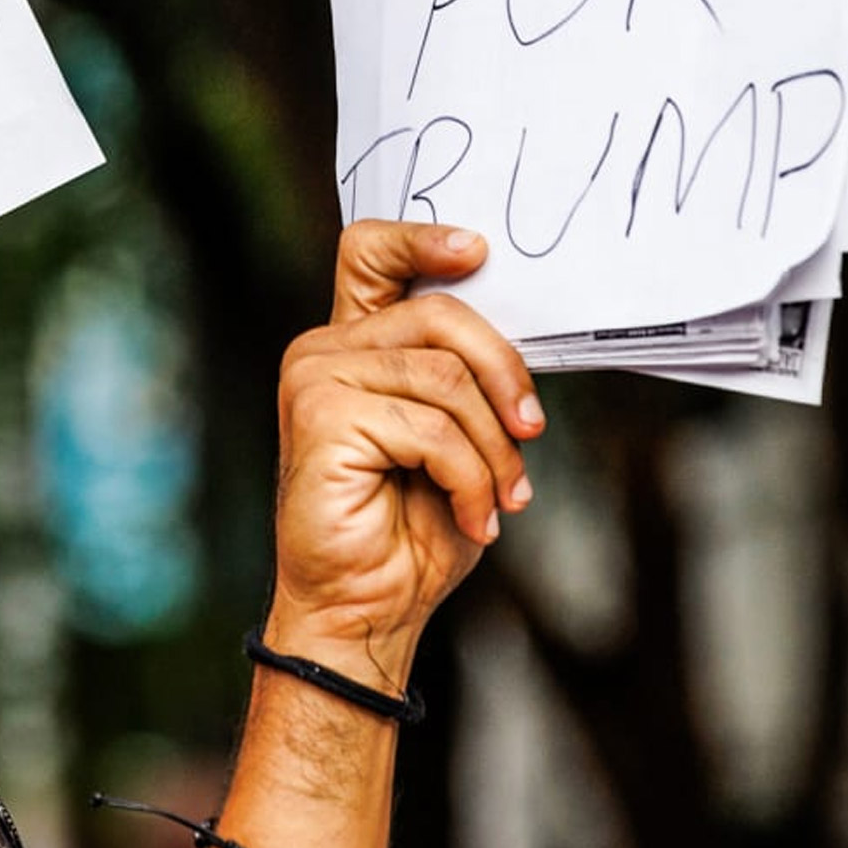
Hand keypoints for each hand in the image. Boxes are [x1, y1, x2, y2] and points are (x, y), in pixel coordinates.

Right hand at [266, 220, 542, 684]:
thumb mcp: (453, 437)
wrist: (366, 609)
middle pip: (440, 314)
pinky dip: (472, 479)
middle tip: (532, 432)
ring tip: (502, 499)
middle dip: (504, 373)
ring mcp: (315, 378)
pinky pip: (432, 428)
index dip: (423, 237)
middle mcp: (324, 350)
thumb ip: (459, 375)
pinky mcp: (321, 417)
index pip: (370, 252)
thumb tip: (516, 338)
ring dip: (494, 449)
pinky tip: (472, 517)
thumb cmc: (410, 528)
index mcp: (353, 345)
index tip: (477, 251)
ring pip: (447, 378)